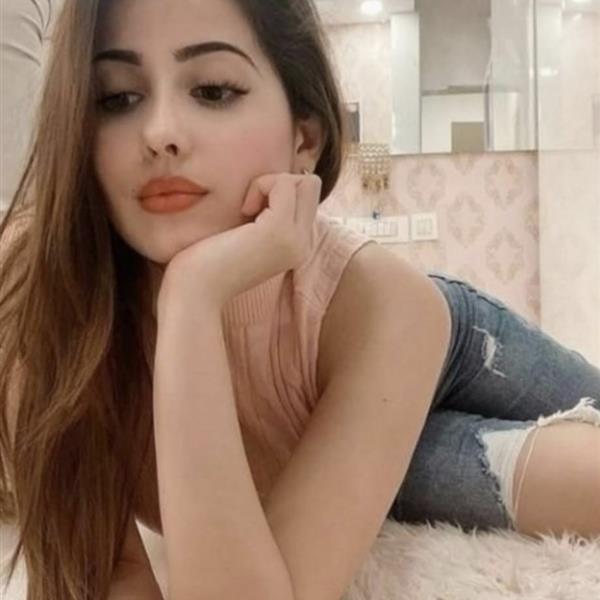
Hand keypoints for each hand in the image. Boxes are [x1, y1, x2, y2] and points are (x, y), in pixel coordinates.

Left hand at [158, 171, 321, 310]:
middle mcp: (302, 245)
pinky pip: (283, 184)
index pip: (307, 198)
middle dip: (279, 183)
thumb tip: (267, 186)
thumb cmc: (206, 264)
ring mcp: (295, 239)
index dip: (278, 192)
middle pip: (312, 186)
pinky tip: (244, 211)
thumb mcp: (244, 236)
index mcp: (295, 247)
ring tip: (246, 211)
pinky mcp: (279, 230)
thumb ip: (263, 217)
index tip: (251, 213)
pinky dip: (261, 186)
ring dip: (270, 184)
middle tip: (251, 207)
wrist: (195, 293)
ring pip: (305, 182)